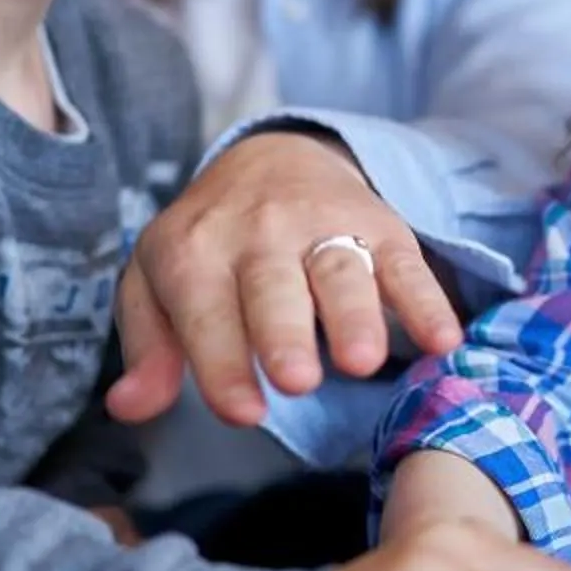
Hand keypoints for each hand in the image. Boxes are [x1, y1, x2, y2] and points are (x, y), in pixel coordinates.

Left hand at [105, 130, 461, 430]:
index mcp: (193, 251)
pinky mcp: (379, 225)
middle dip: (285, 333)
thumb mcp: (156, 285)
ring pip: (340, 270)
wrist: (273, 158)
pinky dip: (427, 300)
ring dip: (356, 315)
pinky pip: (405, 262)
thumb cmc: (210, 246)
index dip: (221, 363)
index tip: (243, 413)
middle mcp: (259, 232)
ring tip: (364, 361)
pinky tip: (442, 339)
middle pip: (273, 287)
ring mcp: (324, 225)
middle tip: (298, 381)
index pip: (204, 312)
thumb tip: (128, 407)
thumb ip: (148, 349)